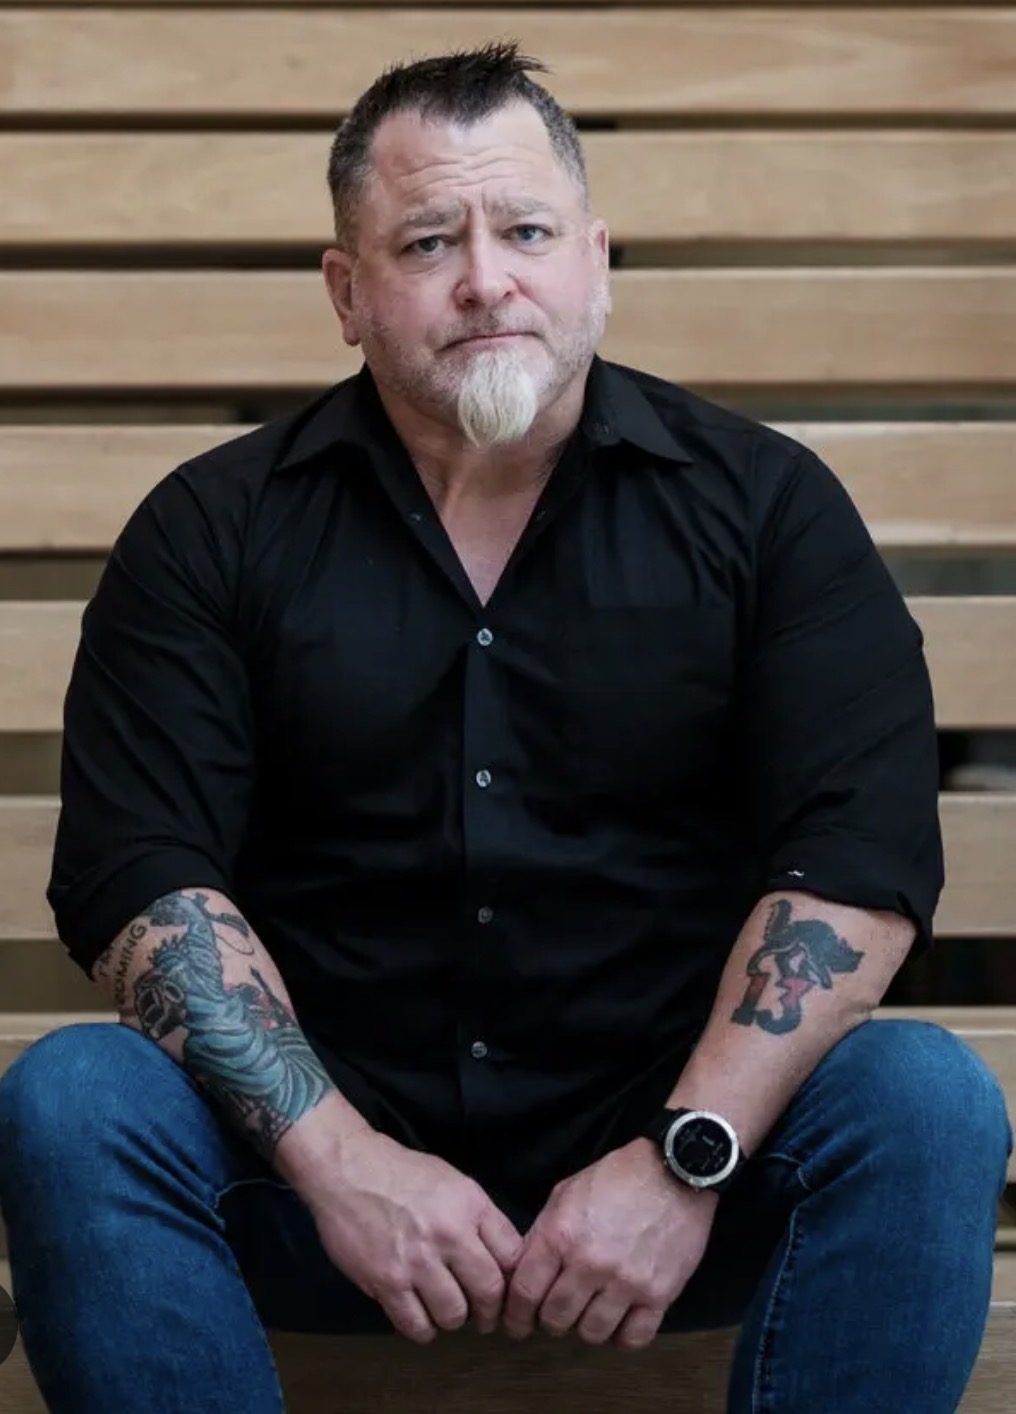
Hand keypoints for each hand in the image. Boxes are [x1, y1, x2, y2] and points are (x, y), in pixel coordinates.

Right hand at [305, 1129, 523, 1342]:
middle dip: (490, 1312)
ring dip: (453, 1319)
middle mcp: (449, 1234)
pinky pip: (416, 1325)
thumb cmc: (402, 1173)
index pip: (512, 1257)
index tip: (506, 1292)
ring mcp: (417, 1260)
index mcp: (471, 1206)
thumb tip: (502, 1260)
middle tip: (483, 1316)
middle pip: (489, 1292)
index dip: (514, 1281)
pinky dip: (422, 1328)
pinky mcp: (386, 1281)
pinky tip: (420, 1315)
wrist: (348, 1170)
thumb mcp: (453, 1182)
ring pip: (454, 1315)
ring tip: (445, 1309)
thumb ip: (479, 1219)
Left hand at [502, 1139, 717, 1348]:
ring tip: (590, 1312)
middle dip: (551, 1320)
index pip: (524, 1292)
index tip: (517, 1322)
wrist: (673, 1171)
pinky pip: (633, 1338)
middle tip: (557, 1313)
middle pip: (555, 1319)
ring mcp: (626, 1282)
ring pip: (592, 1334)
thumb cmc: (617, 1178)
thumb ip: (542, 1233)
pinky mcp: (660, 1294)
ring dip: (586, 1327)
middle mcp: (590, 1263)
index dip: (515, 1314)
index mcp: (561, 1235)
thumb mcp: (565, 1193)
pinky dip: (623, 1335)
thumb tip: (523, 1271)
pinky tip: (620, 1320)